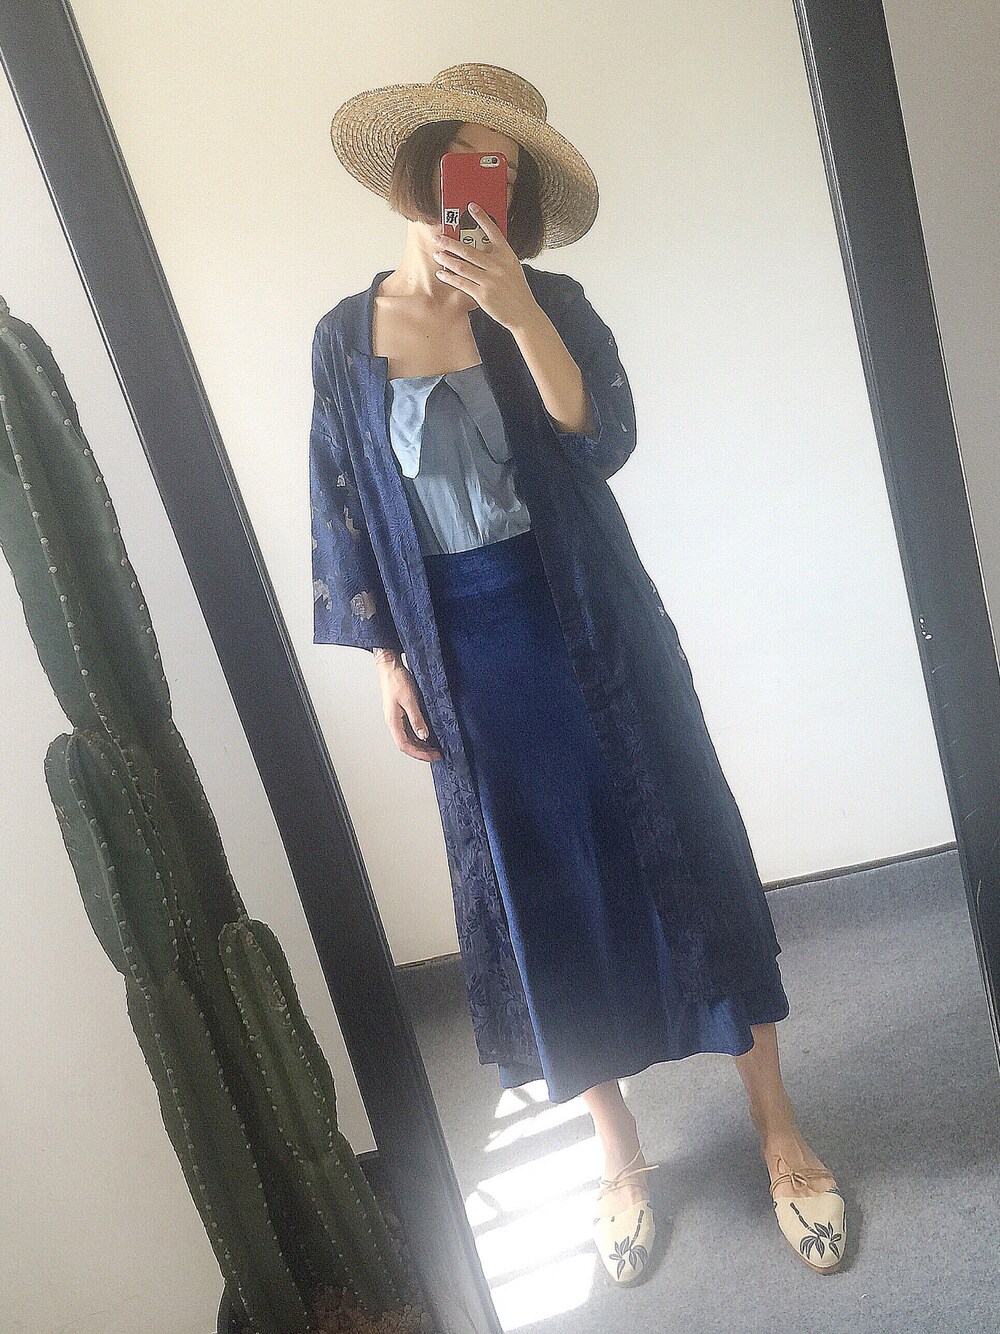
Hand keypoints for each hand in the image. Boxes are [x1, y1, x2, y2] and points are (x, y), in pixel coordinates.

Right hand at [377, 657, 442, 761]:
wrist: (390, 667)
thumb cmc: (397, 680)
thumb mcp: (410, 699)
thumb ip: (416, 718)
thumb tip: (423, 735)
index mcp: (393, 721)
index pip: (405, 745)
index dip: (419, 754)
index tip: (433, 756)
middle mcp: (393, 722)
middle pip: (407, 745)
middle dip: (422, 752)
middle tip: (438, 754)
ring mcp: (397, 718)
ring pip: (409, 738)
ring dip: (421, 745)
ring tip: (435, 748)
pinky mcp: (401, 713)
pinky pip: (410, 729)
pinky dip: (420, 735)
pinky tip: (429, 736)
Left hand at [432, 203, 539, 330]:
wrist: (524, 313)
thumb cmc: (516, 291)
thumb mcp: (512, 268)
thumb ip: (498, 257)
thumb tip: (478, 248)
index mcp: (507, 255)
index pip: (494, 231)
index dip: (482, 217)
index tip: (471, 206)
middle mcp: (498, 265)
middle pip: (468, 249)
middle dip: (449, 242)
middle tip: (437, 236)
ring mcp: (490, 280)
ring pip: (461, 265)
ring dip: (446, 259)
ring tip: (437, 254)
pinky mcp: (482, 295)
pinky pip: (461, 283)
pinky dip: (449, 277)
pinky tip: (441, 273)